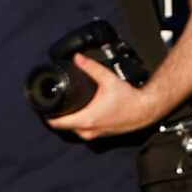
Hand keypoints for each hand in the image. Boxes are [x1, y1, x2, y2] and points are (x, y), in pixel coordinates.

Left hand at [41, 54, 161, 141]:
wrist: (147, 110)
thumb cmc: (130, 98)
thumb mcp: (108, 80)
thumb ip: (91, 67)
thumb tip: (77, 58)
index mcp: (85, 119)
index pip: (56, 123)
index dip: (47, 115)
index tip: (44, 107)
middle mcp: (88, 130)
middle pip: (64, 126)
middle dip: (59, 116)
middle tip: (57, 103)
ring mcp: (96, 134)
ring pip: (75, 129)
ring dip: (71, 120)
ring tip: (71, 107)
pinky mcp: (103, 134)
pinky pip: (86, 131)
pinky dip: (82, 123)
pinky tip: (87, 112)